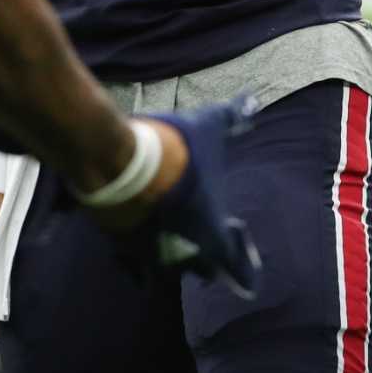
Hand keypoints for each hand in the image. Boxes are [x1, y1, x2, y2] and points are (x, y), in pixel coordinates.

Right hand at [92, 102, 261, 298]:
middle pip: (203, 271)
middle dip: (206, 257)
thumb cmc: (173, 152)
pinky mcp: (122, 247)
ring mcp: (152, 255)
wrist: (118, 164)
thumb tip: (252, 100)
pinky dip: (138, 253)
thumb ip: (231, 118)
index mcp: (212, 233)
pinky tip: (137, 238)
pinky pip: (133, 263)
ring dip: (171, 258)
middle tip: (205, 236)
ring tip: (171, 237)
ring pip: (167, 272)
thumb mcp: (207, 127)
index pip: (238, 267)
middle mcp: (184, 255)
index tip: (237, 233)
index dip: (242, 255)